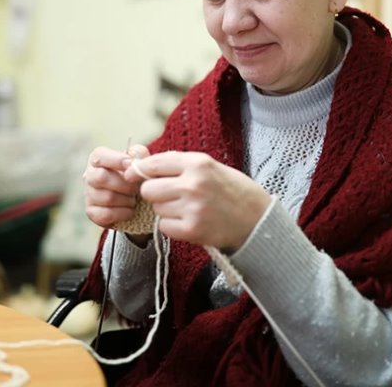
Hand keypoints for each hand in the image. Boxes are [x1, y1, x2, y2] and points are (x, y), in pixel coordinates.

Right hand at [83, 145, 150, 242]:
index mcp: (97, 159)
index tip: (132, 166)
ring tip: (135, 198)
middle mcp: (89, 176)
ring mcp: (88, 195)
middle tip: (137, 188)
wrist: (134, 198)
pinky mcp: (91, 212)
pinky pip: (106, 214)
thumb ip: (138, 154)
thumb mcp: (138, 160)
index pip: (100, 156)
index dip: (117, 160)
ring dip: (127, 199)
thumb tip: (133, 162)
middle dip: (125, 184)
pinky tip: (130, 210)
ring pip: (107, 198)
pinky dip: (123, 213)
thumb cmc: (134, 174)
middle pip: (101, 177)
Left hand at [123, 151, 270, 250]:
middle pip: (148, 189)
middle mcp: (193, 184)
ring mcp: (192, 208)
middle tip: (171, 196)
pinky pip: (164, 227)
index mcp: (197, 163)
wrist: (257, 218)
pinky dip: (172, 226)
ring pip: (156, 209)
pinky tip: (188, 222)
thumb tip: (139, 162)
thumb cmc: (231, 189)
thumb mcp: (208, 166)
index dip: (140, 171)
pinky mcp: (192, 230)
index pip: (152, 164)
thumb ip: (175, 164)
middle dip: (155, 193)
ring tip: (187, 209)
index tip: (134, 175)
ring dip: (166, 210)